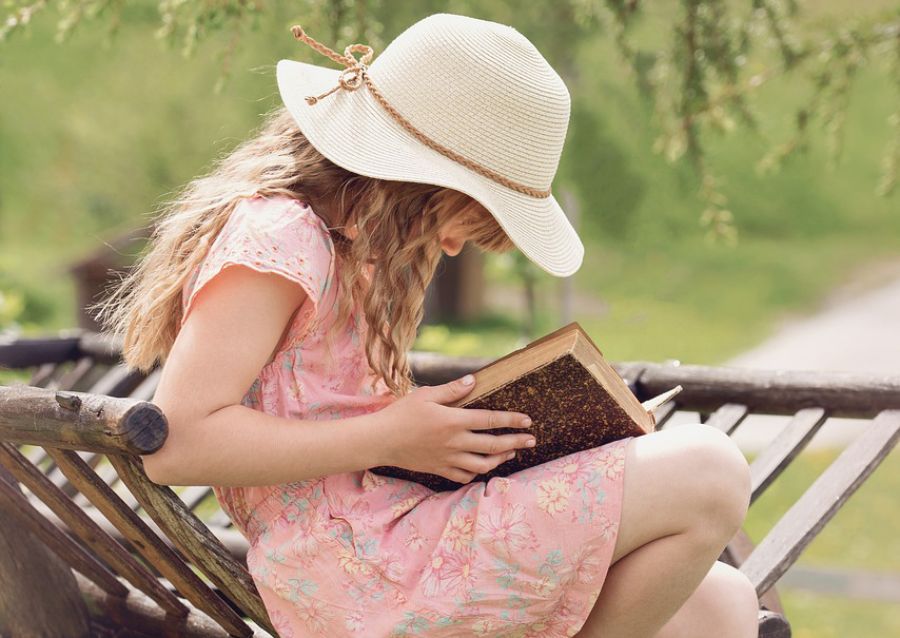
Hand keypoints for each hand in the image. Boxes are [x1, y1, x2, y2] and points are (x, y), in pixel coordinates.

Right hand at [372, 375, 535, 483]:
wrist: (380, 441)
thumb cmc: (401, 414)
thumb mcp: (425, 395)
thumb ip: (451, 390)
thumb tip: (473, 380)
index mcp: (453, 421)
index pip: (491, 421)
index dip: (512, 421)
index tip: (528, 421)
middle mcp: (455, 442)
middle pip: (493, 445)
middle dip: (516, 442)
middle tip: (531, 441)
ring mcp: (448, 459)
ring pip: (482, 465)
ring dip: (500, 459)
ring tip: (511, 453)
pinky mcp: (439, 470)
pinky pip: (464, 476)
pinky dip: (476, 473)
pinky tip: (482, 467)